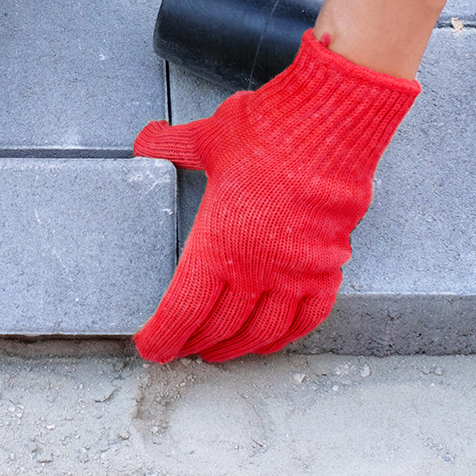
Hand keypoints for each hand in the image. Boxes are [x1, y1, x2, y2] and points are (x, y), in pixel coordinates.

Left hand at [132, 31, 418, 362]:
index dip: (162, 337)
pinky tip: (272, 340)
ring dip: (237, 348)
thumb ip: (171, 146)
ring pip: (262, 331)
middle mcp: (256, 268)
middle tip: (180, 349)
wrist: (329, 123)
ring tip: (218, 352)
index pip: (183, 311)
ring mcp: (296, 272)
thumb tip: (145, 139)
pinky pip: (309, 316)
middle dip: (194, 343)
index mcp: (217, 245)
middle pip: (219, 327)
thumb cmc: (266, 131)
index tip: (150, 348)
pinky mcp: (328, 266)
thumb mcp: (206, 140)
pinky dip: (287, 335)